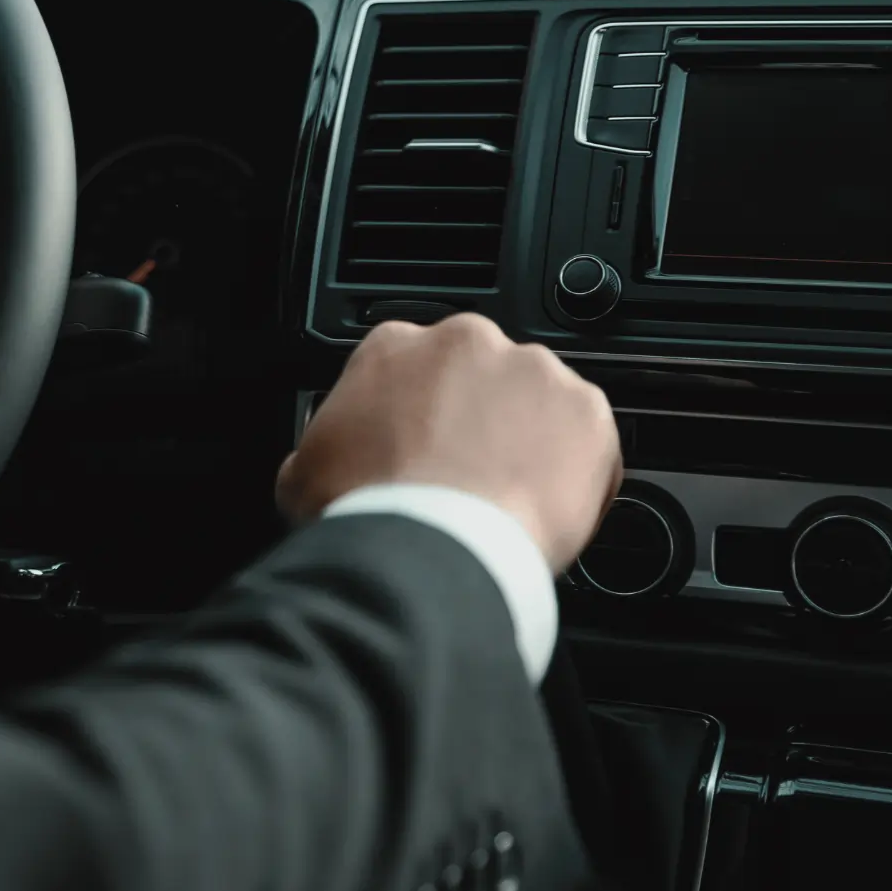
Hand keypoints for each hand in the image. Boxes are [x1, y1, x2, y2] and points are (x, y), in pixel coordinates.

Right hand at [275, 314, 621, 571]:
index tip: (418, 445)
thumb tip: (323, 460)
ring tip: (506, 498)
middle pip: (478, 374)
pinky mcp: (587, 412)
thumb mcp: (303, 473)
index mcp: (394, 345)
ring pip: (536, 402)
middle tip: (465, 473)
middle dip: (476, 416)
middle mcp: (467, 341)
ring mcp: (533, 372)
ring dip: (526, 438)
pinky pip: (587, 440)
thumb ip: (322, 446)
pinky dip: (575, 470)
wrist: (430, 549)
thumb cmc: (366, 510)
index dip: (415, 411)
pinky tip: (544, 510)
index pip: (409, 365)